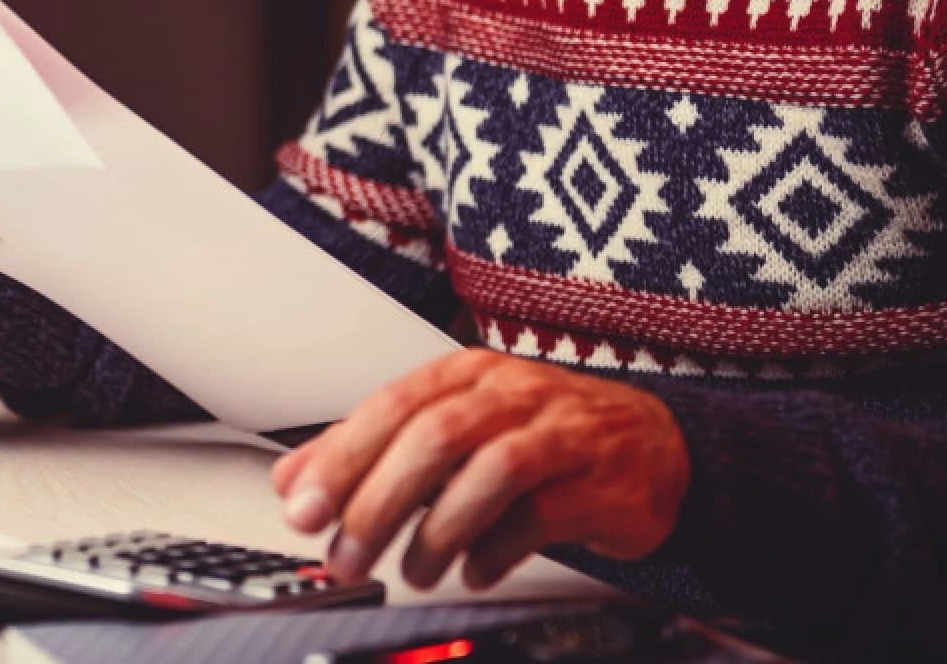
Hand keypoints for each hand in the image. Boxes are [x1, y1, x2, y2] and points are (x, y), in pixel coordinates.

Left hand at [271, 348, 688, 591]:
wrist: (654, 447)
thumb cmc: (538, 435)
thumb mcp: (452, 428)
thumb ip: (371, 451)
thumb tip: (292, 481)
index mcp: (465, 373)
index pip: (390, 405)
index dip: (342, 457)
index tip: (302, 508)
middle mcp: (511, 392)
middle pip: (434, 437)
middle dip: (379, 502)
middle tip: (346, 556)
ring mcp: (560, 432)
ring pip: (488, 471)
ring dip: (437, 531)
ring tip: (411, 571)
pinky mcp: (601, 480)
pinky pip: (542, 514)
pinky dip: (497, 549)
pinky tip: (472, 573)